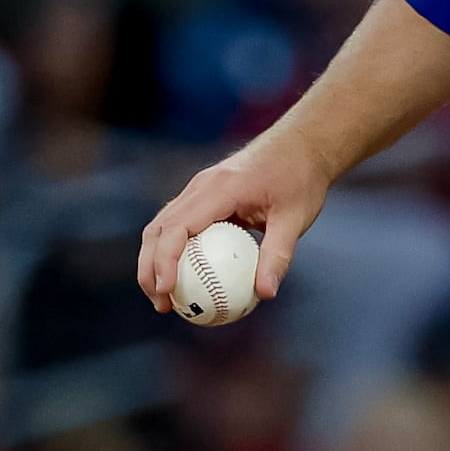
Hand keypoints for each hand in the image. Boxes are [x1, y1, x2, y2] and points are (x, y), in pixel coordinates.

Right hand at [137, 136, 331, 314]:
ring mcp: (198, 189)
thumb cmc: (300, 179)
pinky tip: (186, 281)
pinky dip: (173, 252)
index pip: (177, 226)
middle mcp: (200, 186)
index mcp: (219, 188)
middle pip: (157, 229)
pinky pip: (179, 225)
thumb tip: (265, 294)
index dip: (163, 260)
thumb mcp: (296, 218)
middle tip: (160, 305)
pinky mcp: (203, 196)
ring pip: (162, 226)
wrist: (301, 145)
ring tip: (165, 299)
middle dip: (148, 268)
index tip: (164, 291)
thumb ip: (278, 255)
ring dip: (155, 262)